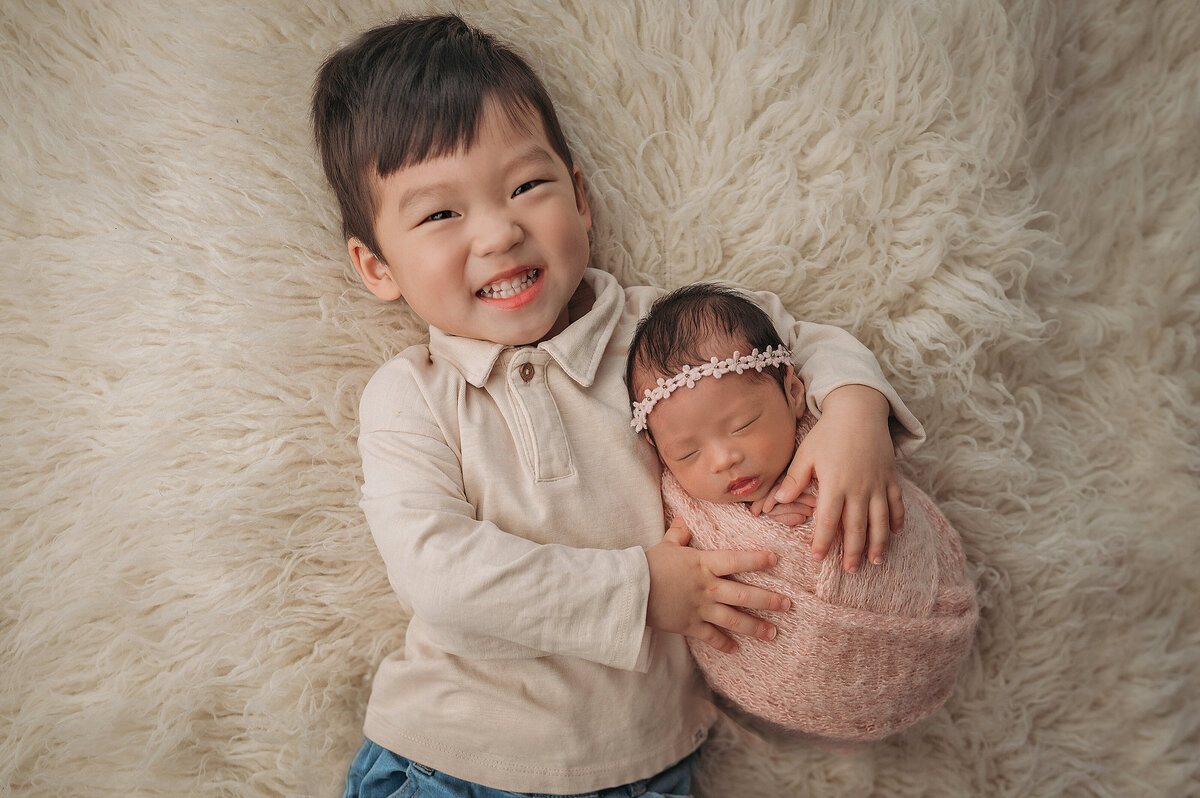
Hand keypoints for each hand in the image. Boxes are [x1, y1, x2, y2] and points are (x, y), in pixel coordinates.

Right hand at [646, 516, 791, 653]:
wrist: (630, 590)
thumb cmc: (648, 564)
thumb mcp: (666, 545)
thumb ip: (679, 533)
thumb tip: (685, 519)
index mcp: (703, 564)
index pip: (736, 560)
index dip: (756, 560)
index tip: (775, 560)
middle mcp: (707, 587)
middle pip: (744, 594)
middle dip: (768, 600)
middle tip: (787, 605)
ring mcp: (700, 608)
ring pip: (734, 619)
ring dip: (755, 627)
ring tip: (773, 633)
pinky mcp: (690, 625)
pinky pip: (712, 637)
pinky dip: (724, 644)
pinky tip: (736, 649)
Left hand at [752, 385, 903, 571]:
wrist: (859, 409)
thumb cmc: (828, 432)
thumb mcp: (806, 453)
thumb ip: (794, 479)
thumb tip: (777, 501)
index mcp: (835, 484)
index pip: (828, 521)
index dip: (823, 541)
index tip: (817, 556)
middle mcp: (859, 488)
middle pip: (857, 528)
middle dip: (853, 552)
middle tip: (850, 570)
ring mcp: (878, 483)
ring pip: (880, 521)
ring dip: (879, 543)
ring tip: (875, 562)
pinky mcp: (891, 477)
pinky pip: (896, 503)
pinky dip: (897, 519)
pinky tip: (895, 533)